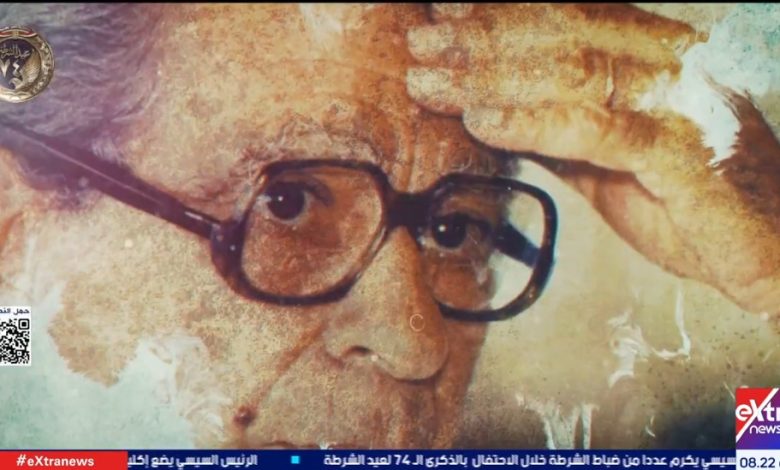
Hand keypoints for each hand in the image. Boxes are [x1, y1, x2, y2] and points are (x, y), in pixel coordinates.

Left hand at [406, 3, 779, 314]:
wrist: (766, 251)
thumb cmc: (687, 204)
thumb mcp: (609, 161)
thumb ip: (561, 131)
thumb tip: (493, 113)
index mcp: (654, 58)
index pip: (568, 20)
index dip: (501, 16)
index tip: (442, 17)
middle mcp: (669, 67)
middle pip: (562, 36)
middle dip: (481, 40)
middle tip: (421, 46)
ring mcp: (679, 105)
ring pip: (575, 72)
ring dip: (493, 75)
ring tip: (432, 81)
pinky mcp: (682, 155)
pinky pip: (599, 130)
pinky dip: (535, 122)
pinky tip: (484, 121)